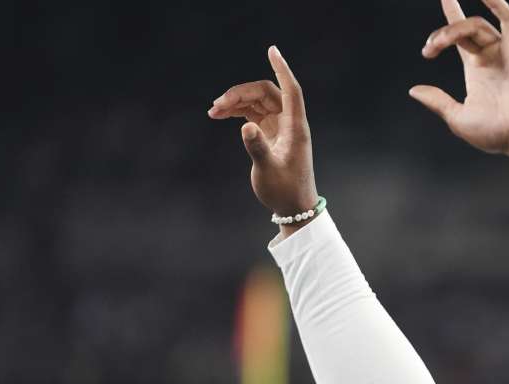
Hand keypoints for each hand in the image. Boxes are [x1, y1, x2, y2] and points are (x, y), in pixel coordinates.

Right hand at [208, 45, 318, 233]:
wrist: (293, 207)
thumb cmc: (284, 190)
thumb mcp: (268, 170)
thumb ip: (257, 148)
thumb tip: (245, 127)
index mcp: (296, 127)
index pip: (291, 90)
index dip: (282, 68)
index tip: (272, 50)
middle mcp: (290, 123)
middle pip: (265, 93)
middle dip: (241, 93)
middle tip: (216, 106)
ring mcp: (280, 127)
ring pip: (257, 102)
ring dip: (236, 102)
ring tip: (213, 112)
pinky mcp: (271, 134)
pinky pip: (253, 113)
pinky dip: (238, 111)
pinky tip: (220, 115)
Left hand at [410, 0, 508, 156]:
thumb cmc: (496, 134)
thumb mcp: (457, 118)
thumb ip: (437, 101)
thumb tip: (415, 91)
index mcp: (476, 70)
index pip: (461, 36)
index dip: (451, 16)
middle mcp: (489, 57)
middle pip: (464, 30)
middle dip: (442, 34)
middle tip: (429, 49)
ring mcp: (504, 52)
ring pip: (477, 26)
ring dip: (455, 29)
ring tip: (439, 43)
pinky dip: (497, 4)